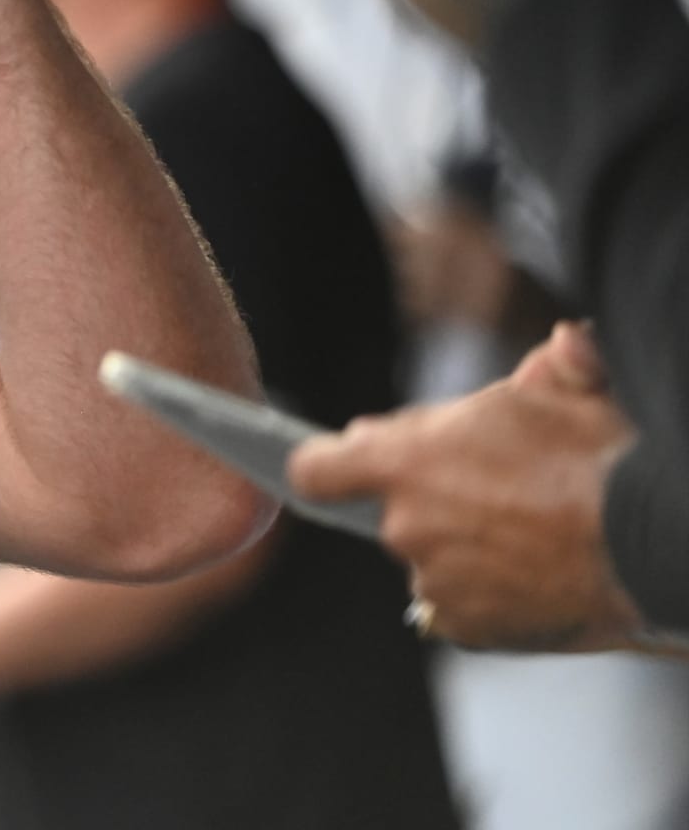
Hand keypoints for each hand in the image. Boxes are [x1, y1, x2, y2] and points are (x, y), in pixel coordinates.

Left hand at [289, 323, 643, 650]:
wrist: (656, 545)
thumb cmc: (607, 463)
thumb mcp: (570, 391)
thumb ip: (542, 370)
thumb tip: (564, 343)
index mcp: (405, 462)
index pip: (316, 468)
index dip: (334, 465)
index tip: (355, 461)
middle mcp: (408, 525)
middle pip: (395, 512)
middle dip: (434, 501)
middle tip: (499, 490)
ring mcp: (436, 581)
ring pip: (435, 560)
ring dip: (466, 549)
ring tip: (532, 535)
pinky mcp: (469, 627)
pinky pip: (464, 607)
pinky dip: (491, 596)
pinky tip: (537, 575)